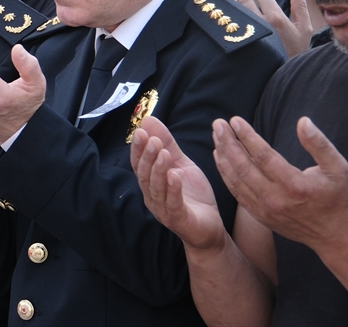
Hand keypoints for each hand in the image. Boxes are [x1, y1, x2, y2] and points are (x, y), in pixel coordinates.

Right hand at [131, 116, 225, 250]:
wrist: (210, 227)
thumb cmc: (193, 195)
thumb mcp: (181, 164)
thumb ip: (167, 144)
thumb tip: (148, 120)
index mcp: (151, 183)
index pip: (139, 164)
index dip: (138, 149)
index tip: (141, 131)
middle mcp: (152, 196)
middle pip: (144, 175)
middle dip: (147, 156)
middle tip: (153, 140)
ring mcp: (163, 210)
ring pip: (155, 188)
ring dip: (158, 169)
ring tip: (163, 152)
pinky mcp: (179, 220)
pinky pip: (173, 204)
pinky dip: (172, 189)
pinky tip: (174, 175)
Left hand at [213, 116, 347, 250]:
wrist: (333, 235)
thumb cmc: (337, 197)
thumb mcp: (338, 168)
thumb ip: (319, 144)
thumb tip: (303, 121)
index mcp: (295, 185)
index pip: (263, 156)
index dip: (247, 136)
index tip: (235, 120)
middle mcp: (275, 198)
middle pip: (243, 166)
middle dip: (228, 142)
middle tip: (218, 124)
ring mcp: (264, 208)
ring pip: (236, 179)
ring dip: (223, 155)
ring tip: (216, 135)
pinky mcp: (259, 215)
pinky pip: (236, 191)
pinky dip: (225, 173)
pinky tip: (220, 157)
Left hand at [233, 0, 312, 57]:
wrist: (282, 72)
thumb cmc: (295, 50)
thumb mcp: (304, 28)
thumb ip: (300, 6)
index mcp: (276, 18)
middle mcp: (259, 23)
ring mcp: (246, 32)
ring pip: (236, 8)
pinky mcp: (238, 40)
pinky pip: (230, 21)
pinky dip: (229, 11)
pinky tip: (231, 9)